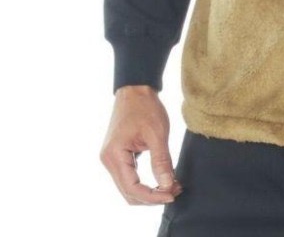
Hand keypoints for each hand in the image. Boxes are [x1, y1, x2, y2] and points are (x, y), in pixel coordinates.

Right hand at [99, 85, 183, 205]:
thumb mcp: (157, 133)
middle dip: (152, 196)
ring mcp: (112, 159)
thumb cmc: (145, 107)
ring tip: (171, 186)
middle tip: (174, 191)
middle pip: (128, 192)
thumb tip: (168, 185)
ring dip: (149, 191)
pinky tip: (162, 178)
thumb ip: (161, 161)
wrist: (135, 88)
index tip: (172, 194)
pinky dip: (145, 182)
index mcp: (114, 156)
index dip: (153, 196)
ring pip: (128, 187)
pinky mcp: (118, 155)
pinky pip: (130, 176)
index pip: (132, 188)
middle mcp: (108, 160)